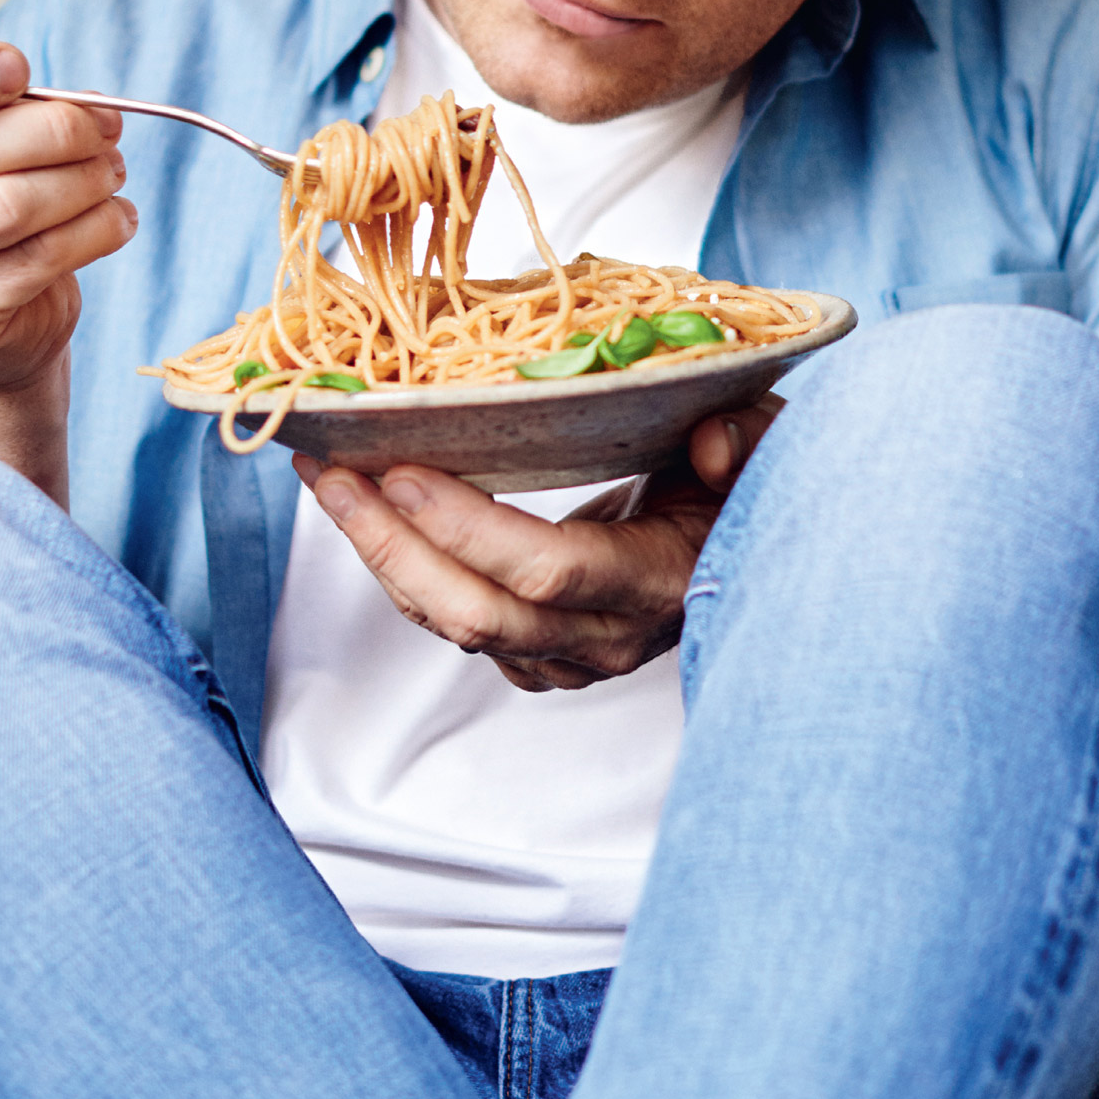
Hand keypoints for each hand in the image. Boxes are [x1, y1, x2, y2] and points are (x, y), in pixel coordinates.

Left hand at [295, 394, 782, 690]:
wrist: (745, 556)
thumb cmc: (748, 491)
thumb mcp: (768, 448)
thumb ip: (751, 440)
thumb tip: (710, 440)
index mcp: (659, 583)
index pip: (548, 573)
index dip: (468, 529)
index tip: (403, 472)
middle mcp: (606, 637)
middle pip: (476, 613)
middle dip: (391, 544)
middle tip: (331, 473)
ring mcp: (567, 658)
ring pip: (452, 624)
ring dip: (381, 554)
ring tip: (330, 481)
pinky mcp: (539, 658)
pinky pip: (454, 623)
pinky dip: (404, 569)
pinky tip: (369, 512)